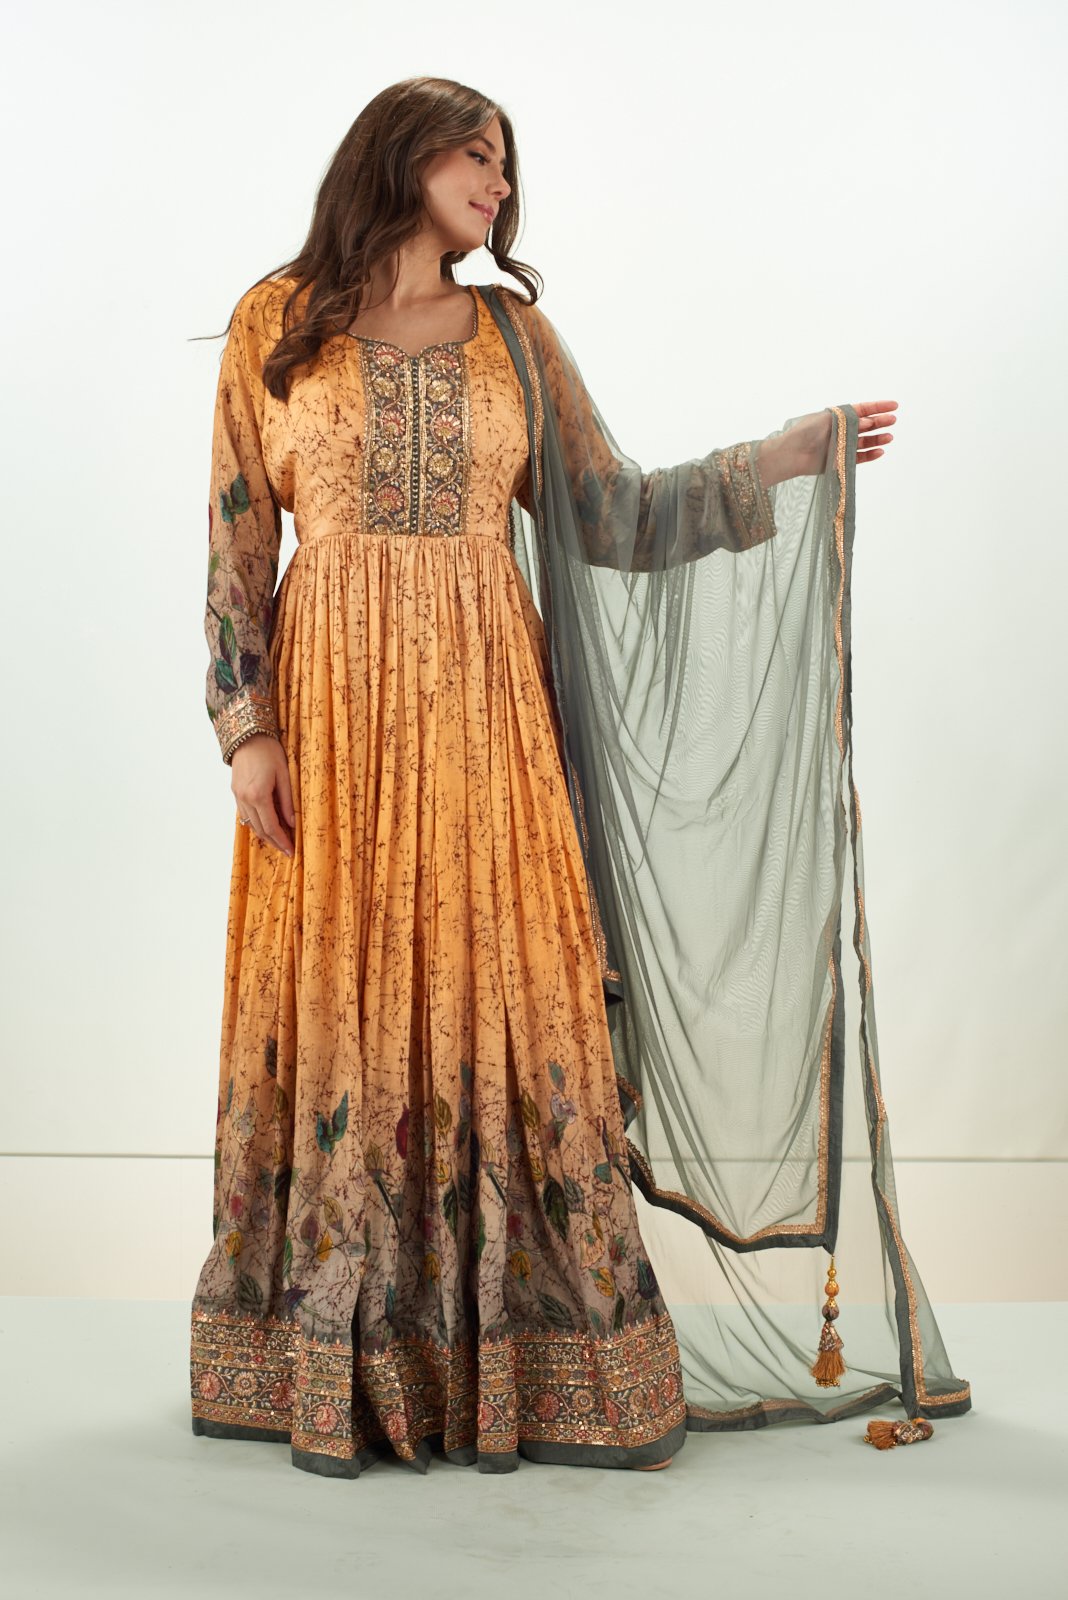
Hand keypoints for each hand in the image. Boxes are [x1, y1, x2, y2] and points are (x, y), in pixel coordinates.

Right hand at [231, 735, 294, 856]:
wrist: (248, 735)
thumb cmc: (269, 751)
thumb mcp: (284, 775)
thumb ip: (287, 801)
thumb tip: (292, 822)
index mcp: (258, 795)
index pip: (272, 826)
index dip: (282, 841)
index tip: (291, 851)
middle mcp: (245, 798)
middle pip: (260, 829)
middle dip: (274, 842)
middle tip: (287, 850)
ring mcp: (238, 795)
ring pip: (251, 823)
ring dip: (264, 834)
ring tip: (278, 841)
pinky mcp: (235, 791)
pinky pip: (245, 814)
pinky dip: (256, 823)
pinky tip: (266, 825)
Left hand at [781, 401, 898, 477]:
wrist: (792, 453)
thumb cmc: (806, 432)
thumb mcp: (829, 419)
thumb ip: (850, 419)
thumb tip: (868, 421)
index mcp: (838, 416)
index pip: (863, 409)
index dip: (879, 407)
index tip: (894, 406)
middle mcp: (841, 430)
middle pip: (866, 425)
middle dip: (881, 422)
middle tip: (893, 420)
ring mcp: (841, 446)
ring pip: (865, 441)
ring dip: (878, 439)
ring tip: (889, 437)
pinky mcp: (840, 461)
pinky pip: (859, 457)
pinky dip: (870, 454)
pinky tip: (880, 451)